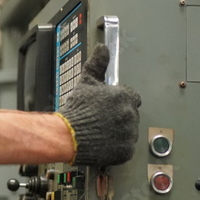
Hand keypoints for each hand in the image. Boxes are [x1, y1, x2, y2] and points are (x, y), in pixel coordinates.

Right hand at [57, 45, 140, 167]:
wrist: (68, 135)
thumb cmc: (76, 110)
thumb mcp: (86, 82)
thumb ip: (98, 64)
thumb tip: (102, 48)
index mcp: (125, 96)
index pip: (132, 97)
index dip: (118, 102)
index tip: (109, 106)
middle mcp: (130, 114)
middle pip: (130, 115)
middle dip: (118, 117)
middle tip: (102, 119)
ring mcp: (129, 134)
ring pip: (129, 132)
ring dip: (119, 132)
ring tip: (100, 131)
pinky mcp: (127, 151)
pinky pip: (126, 148)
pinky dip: (117, 147)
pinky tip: (103, 142)